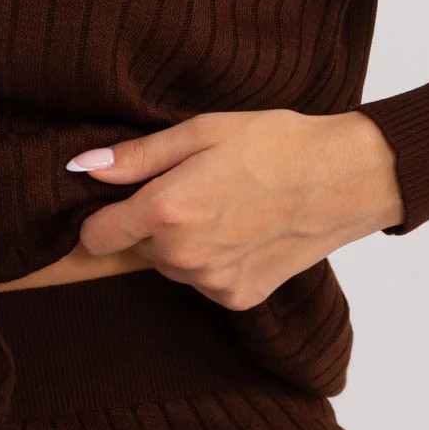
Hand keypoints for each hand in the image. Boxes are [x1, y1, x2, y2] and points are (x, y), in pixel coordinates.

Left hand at [65, 109, 404, 309]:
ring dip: (184, 243)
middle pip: (137, 248)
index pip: (96, 236)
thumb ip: (136, 157)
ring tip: (227, 205)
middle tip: (198, 187)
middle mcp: (184, 256)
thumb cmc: (275, 143)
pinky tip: (246, 230)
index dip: (104, 215)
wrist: (345, 178)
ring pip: (170, 266)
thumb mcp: (201, 132)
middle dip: (153, 223)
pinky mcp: (238, 297)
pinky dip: (215, 261)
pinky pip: (204, 281)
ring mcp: (212, 283)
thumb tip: (82, 168)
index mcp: (166, 211)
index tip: (124, 198)